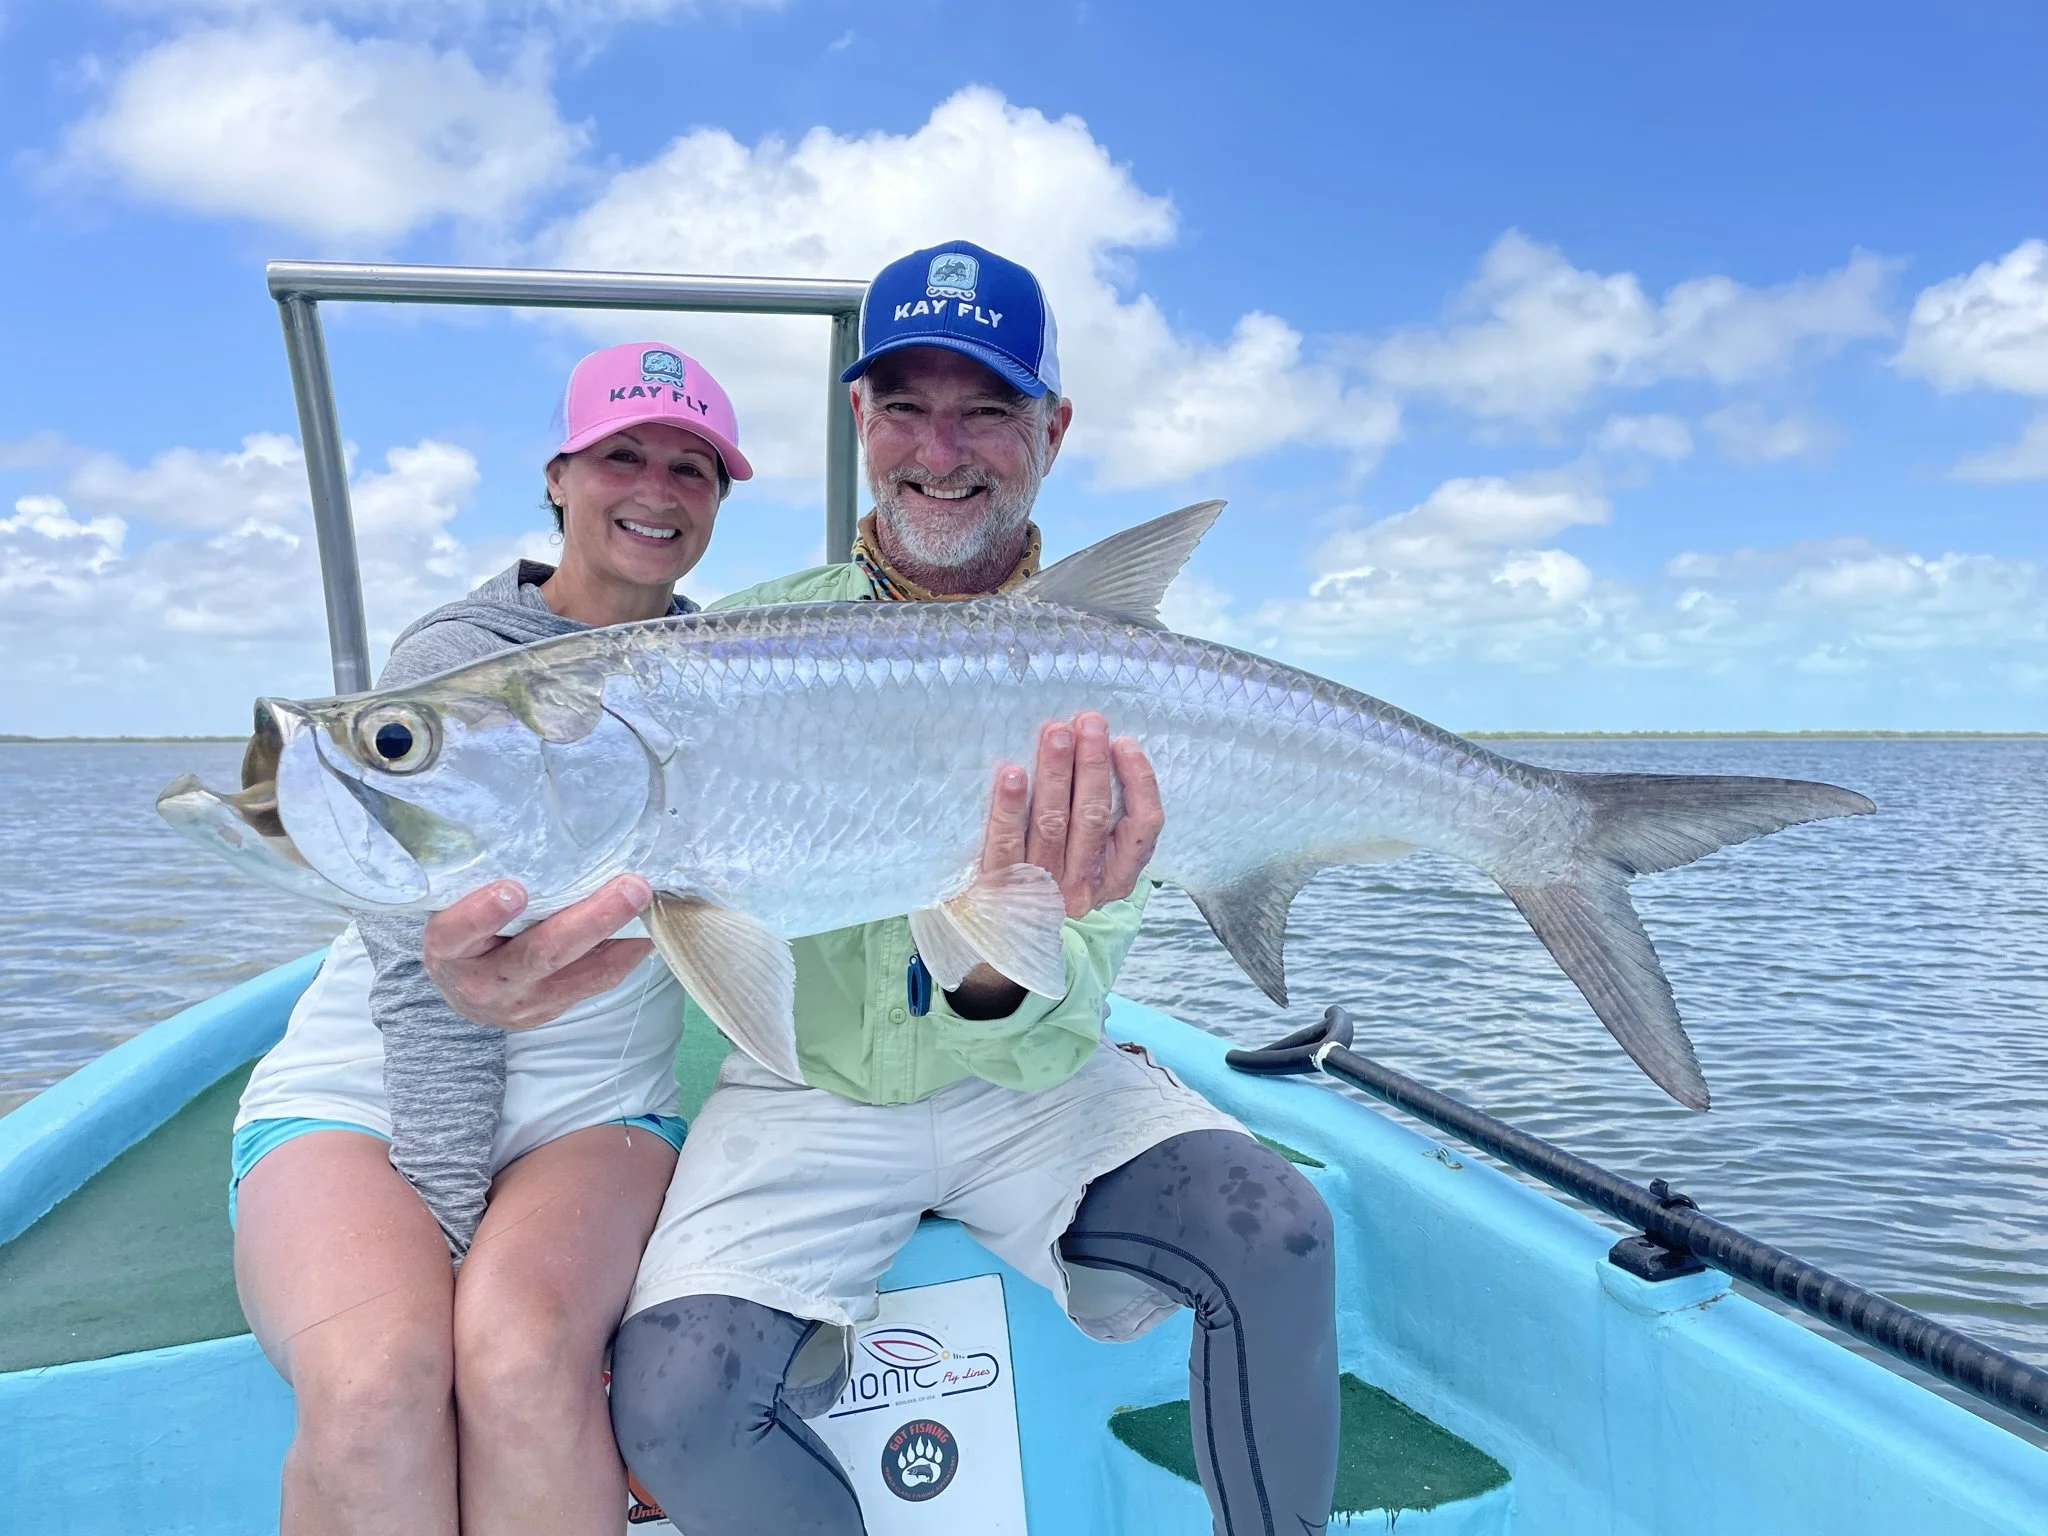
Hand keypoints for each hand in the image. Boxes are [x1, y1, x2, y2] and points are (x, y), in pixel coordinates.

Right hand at [421, 874, 654, 1029]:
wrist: (464, 992)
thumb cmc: (462, 932)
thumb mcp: (451, 908)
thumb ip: (477, 881)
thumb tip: (538, 829)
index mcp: (447, 948)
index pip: (456, 933)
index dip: (481, 915)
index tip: (514, 889)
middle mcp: (484, 982)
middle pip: (539, 953)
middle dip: (589, 920)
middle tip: (629, 886)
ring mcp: (523, 1002)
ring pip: (578, 971)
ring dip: (618, 934)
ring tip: (646, 900)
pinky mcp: (553, 1010)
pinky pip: (597, 982)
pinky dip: (626, 953)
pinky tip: (647, 926)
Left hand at [947, 712, 1163, 1017]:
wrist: (998, 939)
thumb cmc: (1048, 881)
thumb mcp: (1088, 862)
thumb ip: (1101, 820)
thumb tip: (1101, 751)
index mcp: (1113, 879)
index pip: (1142, 830)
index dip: (1139, 784)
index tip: (1125, 744)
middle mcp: (1082, 887)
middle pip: (1094, 818)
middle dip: (1092, 764)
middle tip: (1088, 721)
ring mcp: (1041, 890)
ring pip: (1053, 825)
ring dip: (1056, 773)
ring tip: (1055, 732)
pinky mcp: (998, 888)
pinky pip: (1006, 842)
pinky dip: (1009, 806)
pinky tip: (1011, 772)